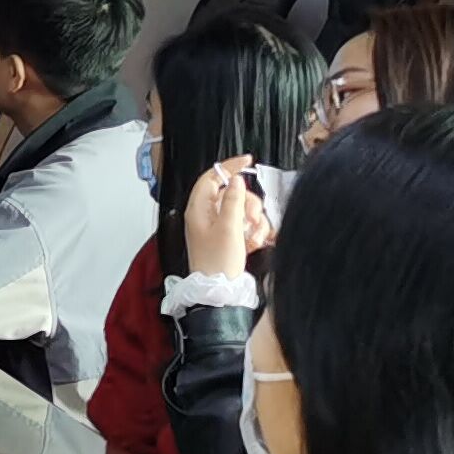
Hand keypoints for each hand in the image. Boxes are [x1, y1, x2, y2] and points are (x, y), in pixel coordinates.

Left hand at [183, 155, 272, 276]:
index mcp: (198, 209)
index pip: (211, 177)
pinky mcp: (230, 238)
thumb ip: (233, 200)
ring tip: (252, 238)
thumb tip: (235, 180)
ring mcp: (219, 227)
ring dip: (254, 222)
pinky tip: (254, 244)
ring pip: (244, 210)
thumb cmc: (218, 262)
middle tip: (250, 219)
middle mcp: (207, 215)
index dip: (228, 167)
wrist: (220, 292)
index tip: (248, 161)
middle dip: (248, 204)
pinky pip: (247, 225)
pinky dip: (254, 232)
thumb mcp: (228, 227)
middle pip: (233, 193)